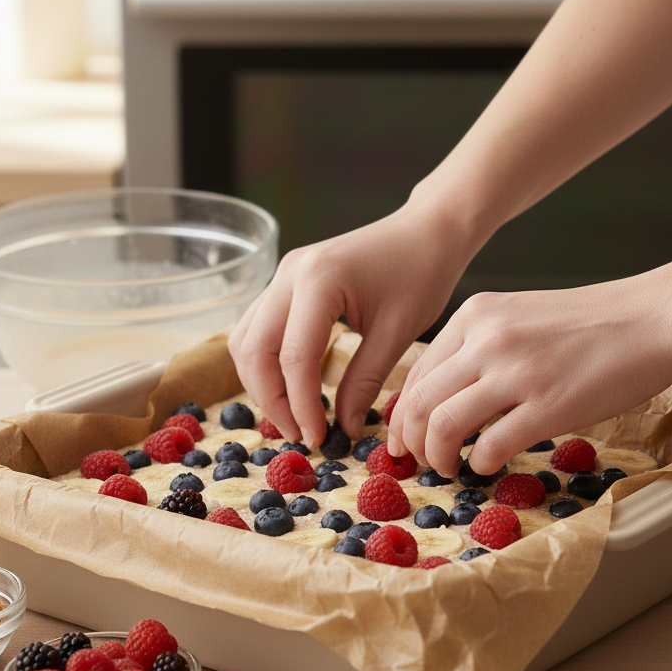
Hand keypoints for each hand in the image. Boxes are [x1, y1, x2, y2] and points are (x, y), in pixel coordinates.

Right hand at [228, 210, 467, 448]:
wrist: (426, 231)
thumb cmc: (422, 274)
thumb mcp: (398, 333)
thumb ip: (365, 382)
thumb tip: (344, 428)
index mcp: (319, 281)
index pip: (293, 358)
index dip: (301, 405)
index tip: (318, 438)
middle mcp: (289, 273)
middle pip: (254, 350)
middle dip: (272, 400)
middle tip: (302, 434)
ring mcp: (282, 274)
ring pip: (246, 340)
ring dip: (262, 383)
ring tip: (295, 415)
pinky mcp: (285, 281)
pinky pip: (256, 328)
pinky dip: (266, 362)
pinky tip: (291, 387)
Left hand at [386, 279, 671, 478]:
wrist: (652, 318)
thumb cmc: (590, 324)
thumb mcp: (519, 317)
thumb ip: (479, 346)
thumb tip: (444, 394)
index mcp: (474, 316)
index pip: (416, 374)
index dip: (403, 415)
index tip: (406, 438)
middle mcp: (486, 340)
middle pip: (419, 403)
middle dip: (410, 442)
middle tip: (419, 462)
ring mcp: (516, 372)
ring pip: (442, 426)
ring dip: (438, 458)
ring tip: (449, 468)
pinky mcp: (547, 405)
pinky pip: (490, 446)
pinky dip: (480, 464)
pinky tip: (489, 466)